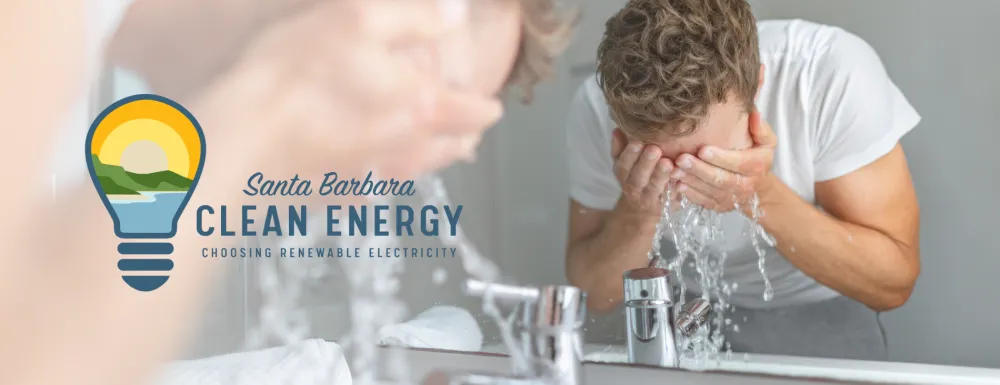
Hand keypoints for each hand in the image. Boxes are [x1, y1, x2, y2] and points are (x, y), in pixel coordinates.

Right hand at [191, 0, 500, 203]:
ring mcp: (368, 177)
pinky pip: (369, 186)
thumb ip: (415, 16)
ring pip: (415, 173)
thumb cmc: (293, 77)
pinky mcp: (333, 193)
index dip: (486, 107)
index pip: (473, 114)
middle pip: (449, 151)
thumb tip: (454, 11)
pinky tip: (370, 168)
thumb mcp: (357, 20)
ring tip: (433, 152)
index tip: (491, 106)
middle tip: (468, 134)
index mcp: (419, 109)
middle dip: (463, 139)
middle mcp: (402, 151)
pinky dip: (380, 175)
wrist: (238, 140)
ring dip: (429, 160)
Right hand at [610, 128, 675, 217]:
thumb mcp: (625, 162)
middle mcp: (633, 189)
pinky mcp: (664, 206)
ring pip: (653, 188)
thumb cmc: (636, 176)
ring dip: (660, 175)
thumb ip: (620, 147)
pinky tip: (680, 178)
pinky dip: (675, 189)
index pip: (623, 165)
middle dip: (646, 163)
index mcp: (623, 175)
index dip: (629, 154)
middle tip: (655, 149)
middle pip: (638, 177)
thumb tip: (617, 130)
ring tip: (668, 163)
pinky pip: (669, 199)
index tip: (637, 142)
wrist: (643, 208)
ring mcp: (649, 199)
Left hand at [671, 110, 777, 213]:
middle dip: (699, 169)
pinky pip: (703, 201)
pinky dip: (689, 194)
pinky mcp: (720, 206)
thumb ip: (760, 129)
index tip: (702, 150)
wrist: (758, 186)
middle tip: (681, 159)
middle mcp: (745, 185)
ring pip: (709, 191)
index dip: (720, 157)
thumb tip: (753, 114)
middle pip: (721, 179)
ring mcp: (732, 198)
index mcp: (757, 166)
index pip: (738, 162)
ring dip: (690, 181)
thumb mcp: (765, 141)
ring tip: (674, 171)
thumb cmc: (757, 155)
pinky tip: (676, 184)